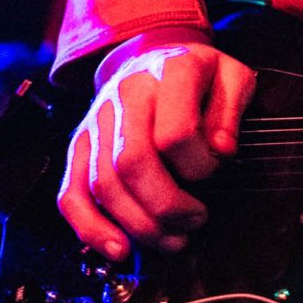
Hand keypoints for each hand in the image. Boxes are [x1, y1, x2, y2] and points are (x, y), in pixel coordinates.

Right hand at [57, 29, 254, 260]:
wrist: (154, 55)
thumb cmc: (200, 74)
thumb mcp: (232, 76)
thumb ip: (231, 109)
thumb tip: (221, 150)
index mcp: (169, 71)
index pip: (175, 133)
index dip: (199, 165)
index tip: (216, 170)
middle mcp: (126, 93)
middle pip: (133, 163)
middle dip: (167, 207)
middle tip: (195, 222)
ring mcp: (97, 120)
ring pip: (104, 184)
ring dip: (138, 224)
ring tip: (172, 239)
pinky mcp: (78, 145)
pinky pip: (71, 193)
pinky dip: (91, 228)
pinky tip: (119, 248)